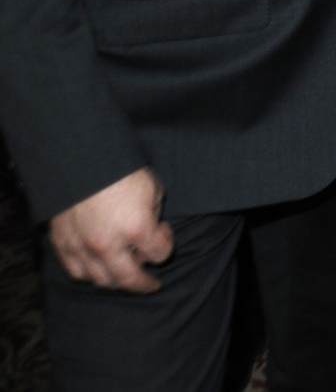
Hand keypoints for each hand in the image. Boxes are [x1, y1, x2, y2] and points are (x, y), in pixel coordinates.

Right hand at [48, 168, 172, 292]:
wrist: (80, 158)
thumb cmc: (121, 170)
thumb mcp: (152, 188)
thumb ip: (153, 215)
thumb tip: (150, 231)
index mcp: (136, 228)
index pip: (160, 253)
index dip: (165, 243)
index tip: (163, 232)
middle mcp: (109, 244)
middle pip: (129, 279)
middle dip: (145, 283)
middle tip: (151, 283)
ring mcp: (83, 246)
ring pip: (101, 280)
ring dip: (116, 280)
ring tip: (124, 275)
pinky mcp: (63, 243)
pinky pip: (76, 271)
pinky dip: (89, 274)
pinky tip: (97, 269)